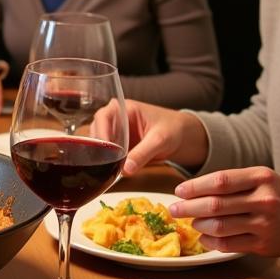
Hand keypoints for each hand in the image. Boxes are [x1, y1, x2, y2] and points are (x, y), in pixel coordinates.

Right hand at [93, 100, 208, 174]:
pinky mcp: (118, 146)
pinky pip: (107, 154)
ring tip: (109, 167)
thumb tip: (126, 169)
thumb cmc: (173, 129)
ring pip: (99, 143)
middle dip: (99, 146)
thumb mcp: (159, 140)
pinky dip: (108, 162)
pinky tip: (111, 170)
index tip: (103, 148)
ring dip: (102, 155)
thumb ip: (143, 153)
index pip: (103, 117)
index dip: (100, 131)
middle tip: (105, 162)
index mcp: (124, 108)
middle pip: (96, 130)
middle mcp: (115, 119)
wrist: (183, 137)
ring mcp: (115, 133)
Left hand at [170, 168, 279, 261]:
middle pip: (215, 205)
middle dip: (188, 208)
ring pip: (219, 226)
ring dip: (199, 225)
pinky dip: (210, 241)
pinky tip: (204, 237)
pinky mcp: (263, 244)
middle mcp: (264, 200)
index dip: (194, 187)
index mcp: (261, 178)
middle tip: (174, 209)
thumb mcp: (262, 179)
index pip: (219, 181)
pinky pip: (228, 244)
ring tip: (192, 222)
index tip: (179, 191)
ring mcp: (264, 224)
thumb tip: (193, 189)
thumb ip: (232, 182)